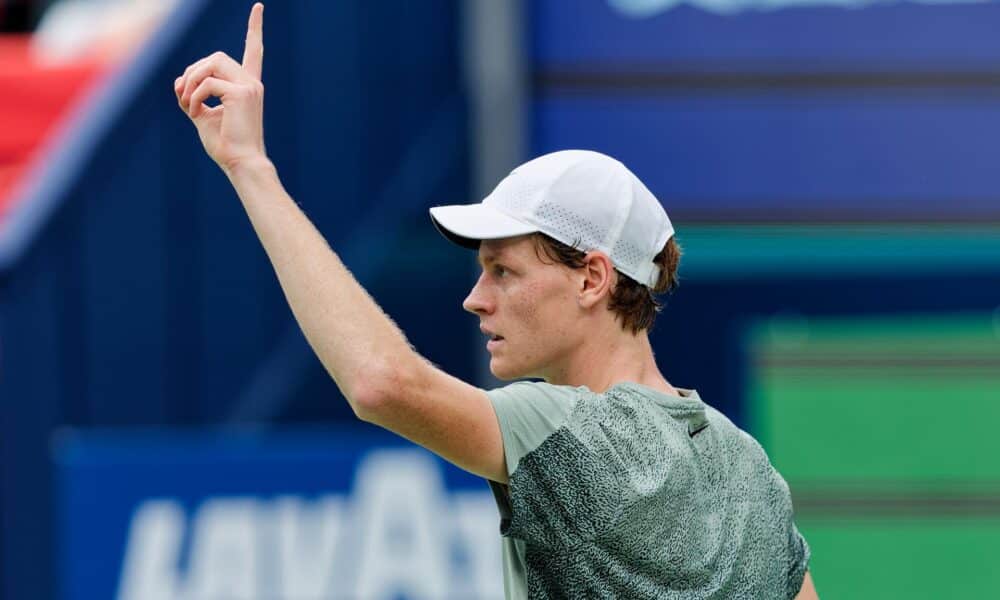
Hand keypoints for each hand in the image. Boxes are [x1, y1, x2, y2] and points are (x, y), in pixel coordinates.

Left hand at [174, 3, 265, 173]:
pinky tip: (196, 112)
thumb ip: (193, 95)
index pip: (254, 51)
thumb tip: (179, 80)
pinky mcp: (241, 94)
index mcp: (248, 87)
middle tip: (184, 95)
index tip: (259, 7)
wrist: (241, 163)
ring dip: (191, 81)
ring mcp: (249, 87)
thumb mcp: (204, 115)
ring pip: (210, 64)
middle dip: (193, 71)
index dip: (255, 28)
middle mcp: (252, 83)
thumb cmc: (226, 145)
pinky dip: (194, 96)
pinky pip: (206, 83)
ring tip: (188, 104)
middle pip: (215, 57)